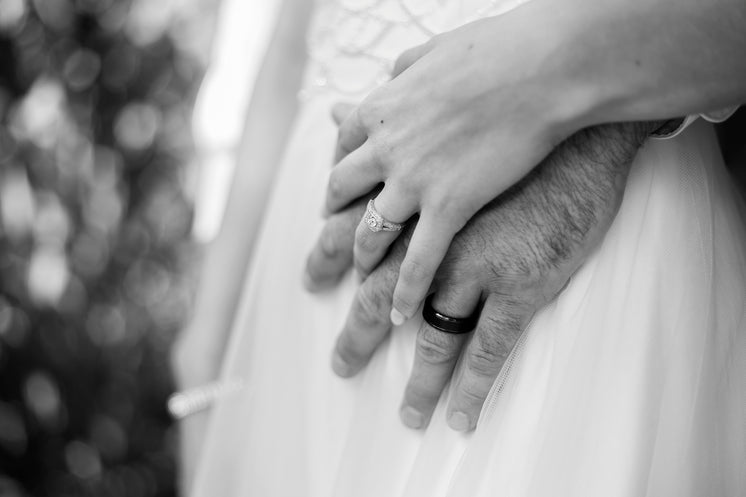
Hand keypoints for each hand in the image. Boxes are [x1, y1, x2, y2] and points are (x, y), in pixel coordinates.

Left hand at [308, 120, 656, 429]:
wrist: (572, 128)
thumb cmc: (505, 120)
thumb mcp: (431, 119)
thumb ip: (381, 129)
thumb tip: (338, 106)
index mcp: (407, 203)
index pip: (352, 239)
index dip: (328, 261)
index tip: (311, 283)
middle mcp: (428, 244)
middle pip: (377, 300)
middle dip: (357, 336)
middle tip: (342, 364)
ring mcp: (471, 268)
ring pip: (431, 339)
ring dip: (419, 383)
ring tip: (410, 415)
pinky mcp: (516, 286)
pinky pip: (488, 349)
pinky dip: (473, 387)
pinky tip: (460, 414)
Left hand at [324, 7, 590, 324]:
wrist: (542, 67)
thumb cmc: (499, 50)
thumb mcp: (437, 50)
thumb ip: (406, 68)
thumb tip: (391, 73)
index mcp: (381, 110)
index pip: (343, 151)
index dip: (338, 180)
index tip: (337, 199)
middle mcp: (386, 150)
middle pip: (342, 199)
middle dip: (331, 231)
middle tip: (321, 262)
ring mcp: (415, 182)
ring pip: (373, 235)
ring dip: (364, 264)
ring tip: (362, 285)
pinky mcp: (451, 208)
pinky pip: (419, 263)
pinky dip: (406, 293)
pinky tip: (399, 315)